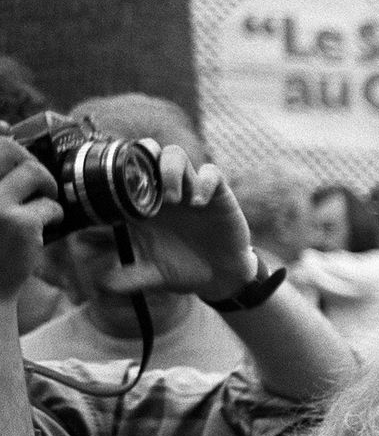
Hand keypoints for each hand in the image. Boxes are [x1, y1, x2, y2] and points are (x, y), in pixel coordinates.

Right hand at [0, 138, 61, 301]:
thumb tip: (4, 124)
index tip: (6, 129)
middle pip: (10, 149)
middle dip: (30, 160)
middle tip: (36, 181)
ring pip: (34, 172)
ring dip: (46, 187)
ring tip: (40, 206)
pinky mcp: (18, 223)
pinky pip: (50, 204)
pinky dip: (53, 214)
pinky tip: (41, 229)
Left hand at [99, 145, 255, 299]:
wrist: (219, 277)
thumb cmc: (181, 270)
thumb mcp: (150, 276)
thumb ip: (126, 278)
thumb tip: (101, 283)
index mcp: (142, 204)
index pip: (124, 172)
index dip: (115, 170)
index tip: (111, 189)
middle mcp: (163, 191)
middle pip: (147, 151)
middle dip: (142, 157)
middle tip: (143, 185)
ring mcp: (189, 189)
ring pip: (175, 155)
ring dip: (170, 171)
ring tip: (172, 199)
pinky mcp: (216, 193)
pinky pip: (210, 174)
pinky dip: (203, 184)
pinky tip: (199, 204)